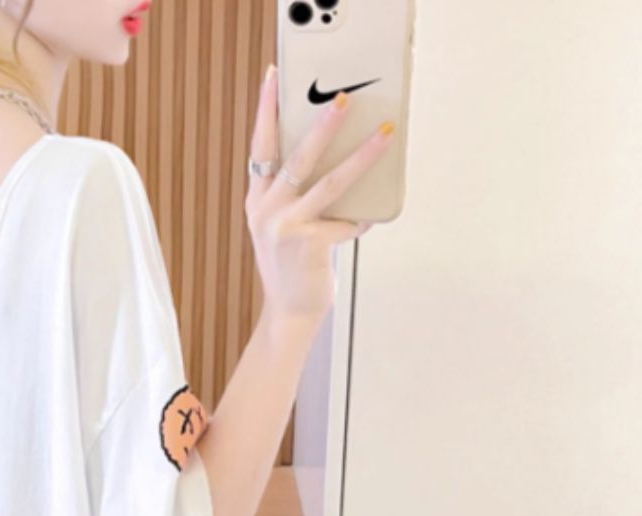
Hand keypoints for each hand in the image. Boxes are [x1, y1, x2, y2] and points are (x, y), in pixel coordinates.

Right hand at [245, 64, 396, 326]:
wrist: (289, 312)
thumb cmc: (292, 265)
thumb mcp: (281, 226)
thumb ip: (294, 195)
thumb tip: (335, 158)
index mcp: (257, 201)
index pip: (261, 146)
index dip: (267, 110)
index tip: (275, 77)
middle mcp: (266, 211)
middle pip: (295, 157)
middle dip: (322, 125)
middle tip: (344, 98)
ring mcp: (285, 228)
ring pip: (328, 182)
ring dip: (360, 156)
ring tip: (385, 134)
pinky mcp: (308, 245)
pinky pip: (346, 222)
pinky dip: (361, 220)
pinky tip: (368, 220)